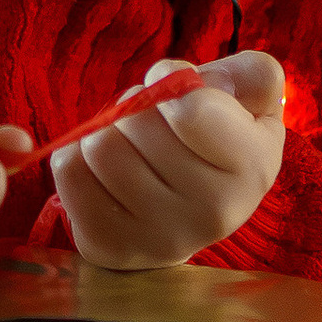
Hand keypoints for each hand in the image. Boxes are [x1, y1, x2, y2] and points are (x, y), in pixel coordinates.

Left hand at [51, 49, 285, 270]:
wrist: (189, 210)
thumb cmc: (218, 141)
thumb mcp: (252, 100)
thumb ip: (251, 74)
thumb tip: (198, 81)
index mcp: (253, 170)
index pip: (191, 111)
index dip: (173, 83)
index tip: (179, 95)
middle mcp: (212, 214)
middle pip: (136, 122)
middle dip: (138, 106)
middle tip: (153, 121)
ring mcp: (159, 239)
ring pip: (99, 146)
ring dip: (108, 130)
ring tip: (131, 145)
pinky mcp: (109, 247)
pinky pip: (68, 172)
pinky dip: (79, 155)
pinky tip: (106, 169)